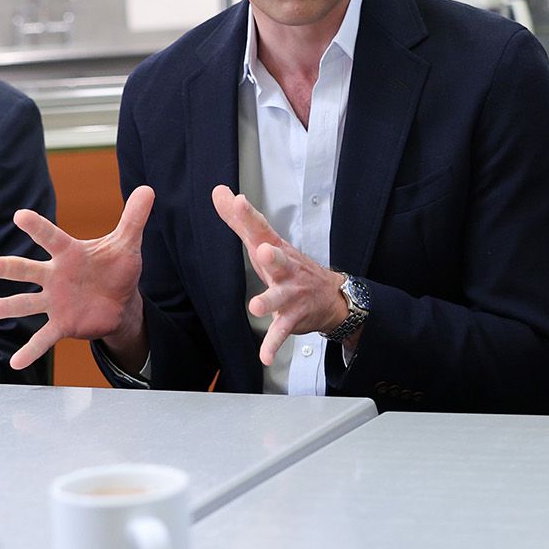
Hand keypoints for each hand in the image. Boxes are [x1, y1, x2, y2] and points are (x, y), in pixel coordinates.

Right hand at [0, 186, 154, 369]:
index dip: (37, 227)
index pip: (51, 237)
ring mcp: (55, 301)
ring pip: (27, 303)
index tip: (19, 215)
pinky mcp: (61, 324)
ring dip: (8, 307)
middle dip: (5, 268)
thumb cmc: (116, 268)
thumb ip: (134, 218)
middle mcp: (55, 276)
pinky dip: (30, 351)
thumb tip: (148, 188)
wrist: (120, 302)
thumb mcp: (127, 244)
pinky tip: (14, 363)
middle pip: (27, 270)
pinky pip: (43, 338)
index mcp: (69, 254)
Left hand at [211, 185, 347, 365]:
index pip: (260, 229)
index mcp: (274, 248)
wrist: (330, 296)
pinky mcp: (293, 318)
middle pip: (279, 259)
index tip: (237, 201)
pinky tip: (265, 356)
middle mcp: (286, 269)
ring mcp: (292, 294)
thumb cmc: (289, 266)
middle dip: (272, 256)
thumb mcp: (264, 241)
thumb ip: (239, 219)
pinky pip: (282, 332)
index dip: (249, 215)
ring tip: (256, 308)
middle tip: (263, 251)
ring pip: (280, 297)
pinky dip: (273, 345)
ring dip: (269, 302)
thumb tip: (218, 192)